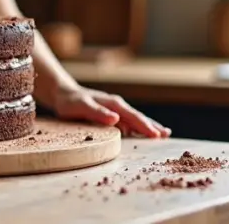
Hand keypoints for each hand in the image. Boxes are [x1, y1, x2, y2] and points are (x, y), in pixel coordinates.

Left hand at [52, 87, 170, 138]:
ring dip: (148, 125)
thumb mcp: (81, 106)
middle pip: (138, 116)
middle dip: (152, 125)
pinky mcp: (111, 114)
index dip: (145, 126)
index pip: (133, 116)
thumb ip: (97, 112)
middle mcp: (117, 105)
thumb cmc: (70, 101)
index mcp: (113, 104)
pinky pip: (128, 121)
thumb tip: (116, 119)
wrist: (63, 94)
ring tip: (163, 133)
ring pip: (135, 118)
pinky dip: (138, 126)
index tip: (156, 135)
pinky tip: (143, 132)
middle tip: (166, 135)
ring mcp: (115, 109)